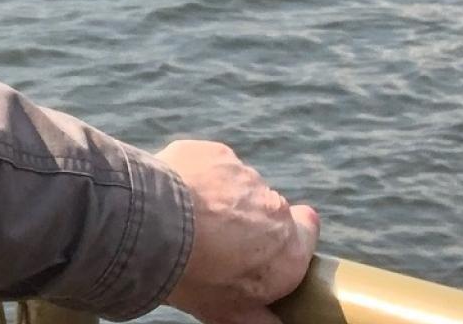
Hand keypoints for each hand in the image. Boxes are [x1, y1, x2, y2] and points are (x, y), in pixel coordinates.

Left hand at [155, 140, 319, 323]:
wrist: (154, 228)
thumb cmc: (192, 278)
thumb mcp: (227, 314)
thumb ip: (259, 319)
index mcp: (288, 252)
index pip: (308, 232)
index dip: (290, 236)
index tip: (267, 245)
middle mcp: (276, 210)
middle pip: (269, 211)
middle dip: (248, 222)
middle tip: (213, 241)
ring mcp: (247, 177)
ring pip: (239, 187)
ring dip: (221, 199)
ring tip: (186, 220)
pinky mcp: (218, 154)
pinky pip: (213, 166)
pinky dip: (199, 178)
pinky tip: (174, 196)